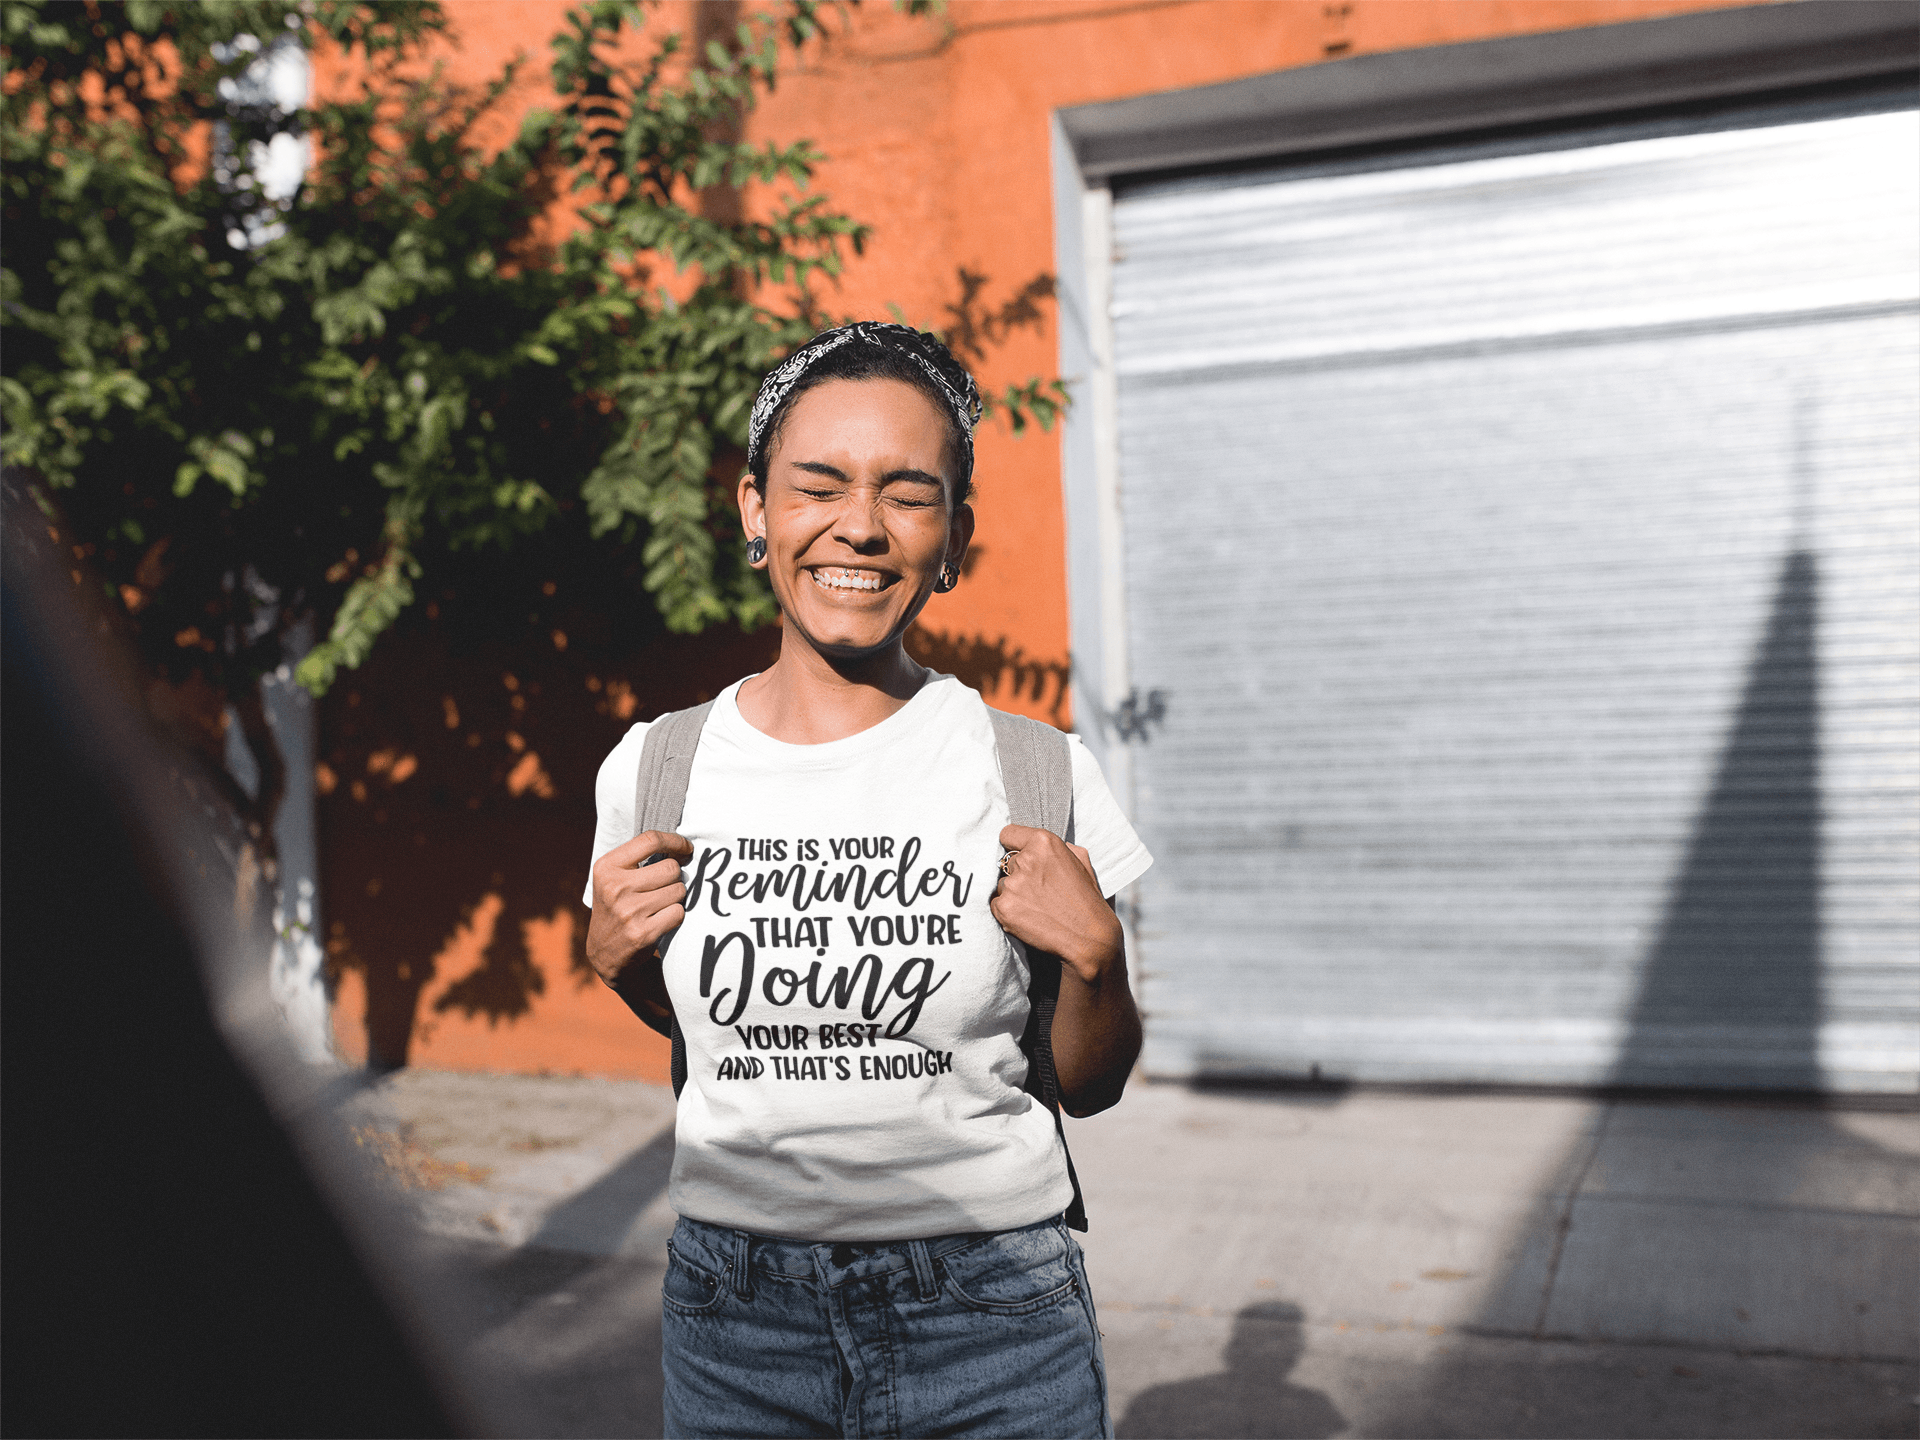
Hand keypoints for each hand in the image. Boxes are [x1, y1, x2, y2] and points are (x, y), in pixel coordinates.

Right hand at [586, 830, 693, 989]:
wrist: (604, 953)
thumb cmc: (616, 907)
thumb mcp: (612, 878)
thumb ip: (639, 859)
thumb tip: (682, 846)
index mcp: (606, 867)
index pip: (650, 840)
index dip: (675, 841)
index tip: (687, 848)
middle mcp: (615, 887)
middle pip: (671, 868)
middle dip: (675, 877)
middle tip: (664, 888)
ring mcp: (628, 911)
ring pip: (678, 890)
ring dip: (676, 898)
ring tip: (659, 906)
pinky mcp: (642, 933)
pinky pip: (679, 912)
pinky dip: (676, 916)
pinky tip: (660, 920)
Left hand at [989, 824, 1122, 983]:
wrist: (1089, 937)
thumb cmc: (1087, 900)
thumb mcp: (1081, 862)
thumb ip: (1059, 847)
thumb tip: (1040, 845)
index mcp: (1044, 843)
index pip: (1008, 834)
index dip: (1014, 845)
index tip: (1020, 855)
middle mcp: (1024, 860)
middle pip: (1006, 863)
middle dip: (1019, 874)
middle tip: (1040, 891)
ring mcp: (1012, 885)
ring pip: (1002, 885)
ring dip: (1014, 894)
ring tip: (1038, 907)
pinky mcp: (1003, 908)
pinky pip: (996, 904)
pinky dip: (1008, 912)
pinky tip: (1030, 918)